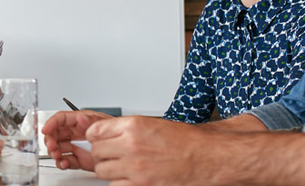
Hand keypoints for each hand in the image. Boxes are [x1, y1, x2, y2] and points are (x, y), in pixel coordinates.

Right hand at [41, 109, 111, 170]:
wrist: (123, 151)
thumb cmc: (116, 133)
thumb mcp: (104, 124)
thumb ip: (91, 121)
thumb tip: (80, 117)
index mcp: (79, 121)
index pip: (60, 119)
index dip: (51, 123)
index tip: (45, 130)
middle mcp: (75, 133)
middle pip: (55, 133)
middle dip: (50, 140)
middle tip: (52, 146)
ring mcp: (76, 146)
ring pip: (57, 147)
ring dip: (54, 152)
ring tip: (58, 156)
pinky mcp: (78, 158)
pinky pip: (65, 160)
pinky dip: (62, 163)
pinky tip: (64, 162)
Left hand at [87, 116, 208, 184]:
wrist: (209, 158)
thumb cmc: (188, 142)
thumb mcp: (153, 124)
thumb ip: (126, 130)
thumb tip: (106, 135)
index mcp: (133, 126)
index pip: (94, 132)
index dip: (96, 137)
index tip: (99, 140)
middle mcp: (131, 145)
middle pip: (96, 152)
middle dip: (103, 154)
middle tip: (113, 155)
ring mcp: (134, 167)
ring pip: (102, 170)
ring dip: (110, 169)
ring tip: (123, 167)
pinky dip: (121, 183)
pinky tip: (132, 178)